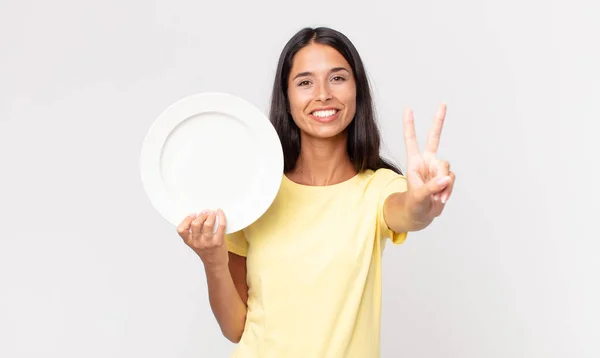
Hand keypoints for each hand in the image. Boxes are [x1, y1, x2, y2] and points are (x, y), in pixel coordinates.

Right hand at [177, 209, 228, 269]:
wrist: (215, 265)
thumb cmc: (207, 253)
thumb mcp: (195, 243)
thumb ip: (194, 232)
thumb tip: (200, 214)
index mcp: (189, 242)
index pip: (181, 230)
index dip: (186, 220)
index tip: (192, 215)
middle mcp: (197, 242)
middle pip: (195, 224)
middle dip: (201, 215)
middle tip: (205, 212)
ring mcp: (208, 242)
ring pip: (208, 224)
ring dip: (210, 215)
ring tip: (212, 213)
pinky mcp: (219, 242)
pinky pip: (221, 226)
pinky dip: (221, 217)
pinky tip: (220, 213)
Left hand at [402, 103, 454, 223]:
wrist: (421, 215)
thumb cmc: (413, 204)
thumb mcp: (418, 196)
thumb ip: (431, 187)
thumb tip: (445, 179)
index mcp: (414, 162)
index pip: (411, 140)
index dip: (409, 125)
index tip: (408, 109)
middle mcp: (426, 162)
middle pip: (434, 138)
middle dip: (438, 121)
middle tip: (443, 104)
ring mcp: (437, 169)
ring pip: (446, 167)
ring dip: (442, 183)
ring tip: (434, 196)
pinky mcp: (446, 177)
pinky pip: (451, 179)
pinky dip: (447, 190)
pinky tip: (440, 198)